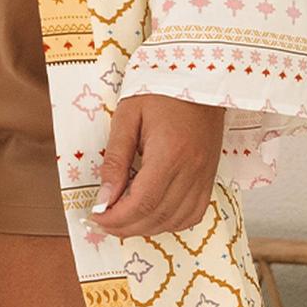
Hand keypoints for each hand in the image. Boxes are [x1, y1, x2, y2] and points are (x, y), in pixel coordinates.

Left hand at [90, 94, 225, 236]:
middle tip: (103, 222)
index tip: (97, 216)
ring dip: (147, 228)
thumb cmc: (160, 91)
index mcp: (170, 153)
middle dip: (126, 227)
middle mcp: (192, 170)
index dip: (117, 217)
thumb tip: (104, 198)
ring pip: (176, 220)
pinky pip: (194, 214)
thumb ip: (115, 160)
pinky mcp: (210, 176)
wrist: (199, 79)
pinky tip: (153, 215)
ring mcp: (204, 176)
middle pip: (157, 216)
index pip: (142, 202)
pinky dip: (171, 222)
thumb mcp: (128, 117)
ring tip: (123, 221)